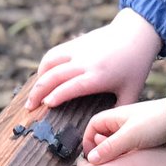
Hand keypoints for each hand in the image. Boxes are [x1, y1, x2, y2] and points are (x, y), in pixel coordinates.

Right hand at [26, 8, 162, 108]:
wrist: (137, 33)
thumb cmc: (136, 66)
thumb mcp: (132, 91)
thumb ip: (120, 111)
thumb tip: (110, 131)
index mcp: (98, 76)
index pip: (71, 86)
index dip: (56, 96)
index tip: (45, 106)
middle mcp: (84, 62)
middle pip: (54, 76)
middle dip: (38, 93)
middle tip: (29, 108)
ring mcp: (78, 50)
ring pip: (49, 62)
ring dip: (38, 79)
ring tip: (32, 96)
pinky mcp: (75, 43)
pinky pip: (53, 54)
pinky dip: (43, 66)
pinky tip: (42, 78)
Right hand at [82, 99, 165, 162]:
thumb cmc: (157, 122)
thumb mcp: (130, 136)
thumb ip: (110, 147)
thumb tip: (90, 160)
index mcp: (115, 115)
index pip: (92, 127)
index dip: (88, 142)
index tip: (91, 158)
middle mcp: (122, 121)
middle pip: (103, 137)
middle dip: (101, 152)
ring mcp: (134, 130)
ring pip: (116, 145)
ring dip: (115, 156)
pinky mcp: (145, 138)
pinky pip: (129, 149)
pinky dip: (127, 157)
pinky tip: (132, 165)